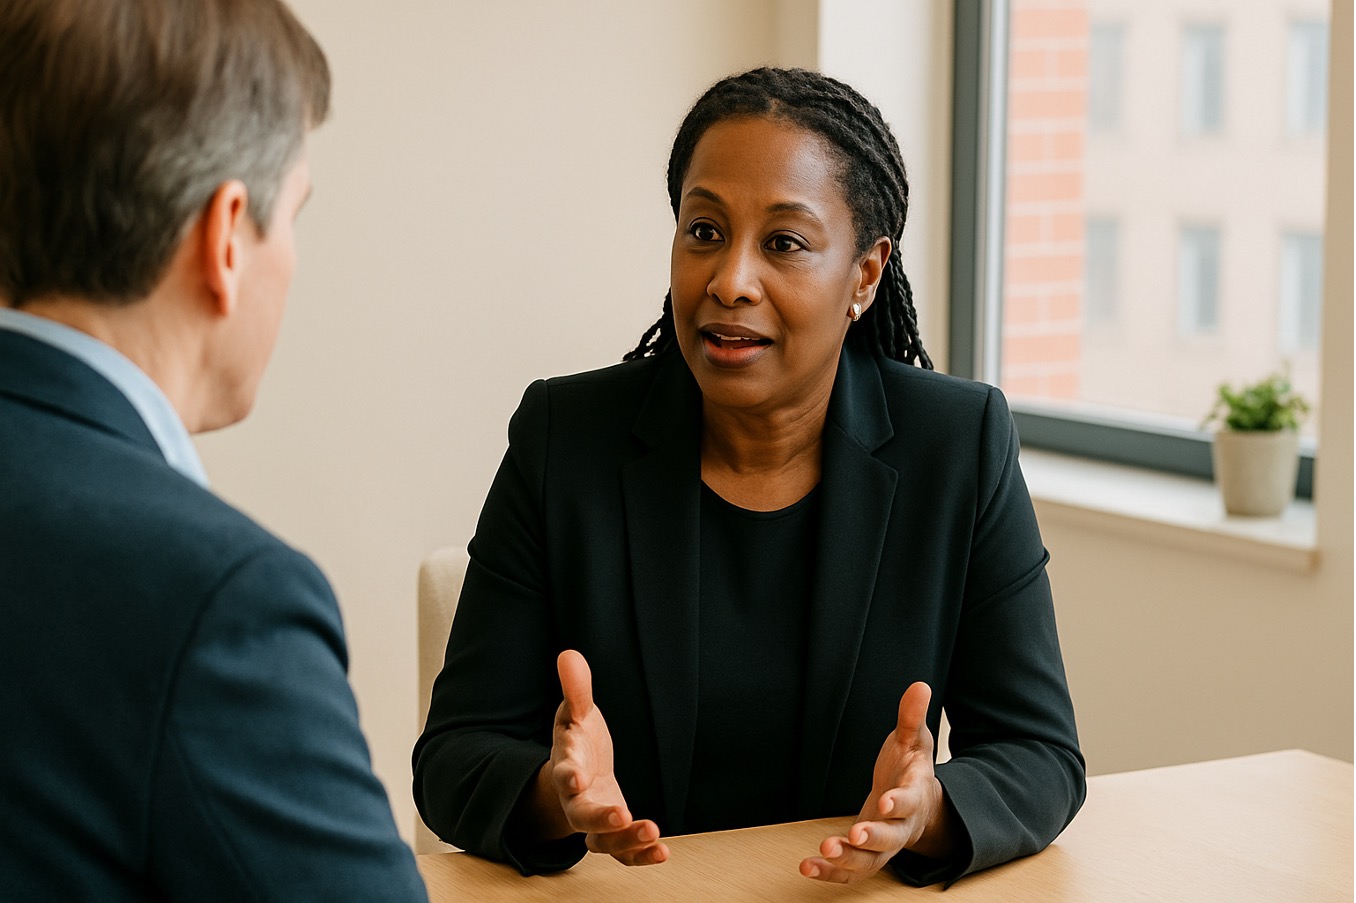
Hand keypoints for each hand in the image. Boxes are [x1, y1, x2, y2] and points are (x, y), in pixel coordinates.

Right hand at [536, 650, 667, 865]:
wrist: (577, 772)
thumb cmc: (577, 739)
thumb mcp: (576, 712)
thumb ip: (576, 688)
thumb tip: (568, 654)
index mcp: (567, 765)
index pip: (564, 772)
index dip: (568, 776)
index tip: (575, 779)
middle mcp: (576, 799)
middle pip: (581, 815)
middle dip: (598, 818)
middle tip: (620, 816)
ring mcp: (595, 819)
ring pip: (603, 842)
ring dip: (625, 840)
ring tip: (653, 834)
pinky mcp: (613, 833)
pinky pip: (623, 852)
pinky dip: (639, 856)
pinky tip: (663, 851)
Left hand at [800, 681, 953, 883]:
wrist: (914, 804)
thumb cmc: (910, 769)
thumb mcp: (913, 741)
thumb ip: (911, 717)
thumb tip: (919, 686)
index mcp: (914, 795)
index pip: (909, 801)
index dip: (899, 803)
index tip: (886, 801)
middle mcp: (901, 826)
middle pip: (891, 840)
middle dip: (873, 838)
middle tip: (854, 835)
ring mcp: (884, 846)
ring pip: (870, 862)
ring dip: (847, 861)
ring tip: (822, 853)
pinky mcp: (866, 855)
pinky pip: (851, 872)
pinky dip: (831, 873)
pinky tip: (808, 867)